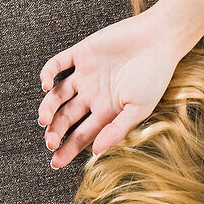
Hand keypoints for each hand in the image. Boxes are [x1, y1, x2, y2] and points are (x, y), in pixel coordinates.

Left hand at [38, 12, 180, 168]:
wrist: (159, 40)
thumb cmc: (154, 77)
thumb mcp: (139, 109)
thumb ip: (117, 129)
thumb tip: (96, 151)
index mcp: (107, 111)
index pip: (82, 135)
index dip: (68, 149)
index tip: (56, 163)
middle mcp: (93, 95)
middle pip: (66, 118)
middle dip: (55, 132)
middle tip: (49, 143)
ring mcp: (85, 74)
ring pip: (57, 96)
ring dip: (47, 109)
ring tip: (44, 120)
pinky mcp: (81, 53)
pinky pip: (57, 64)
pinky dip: (47, 74)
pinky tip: (46, 86)